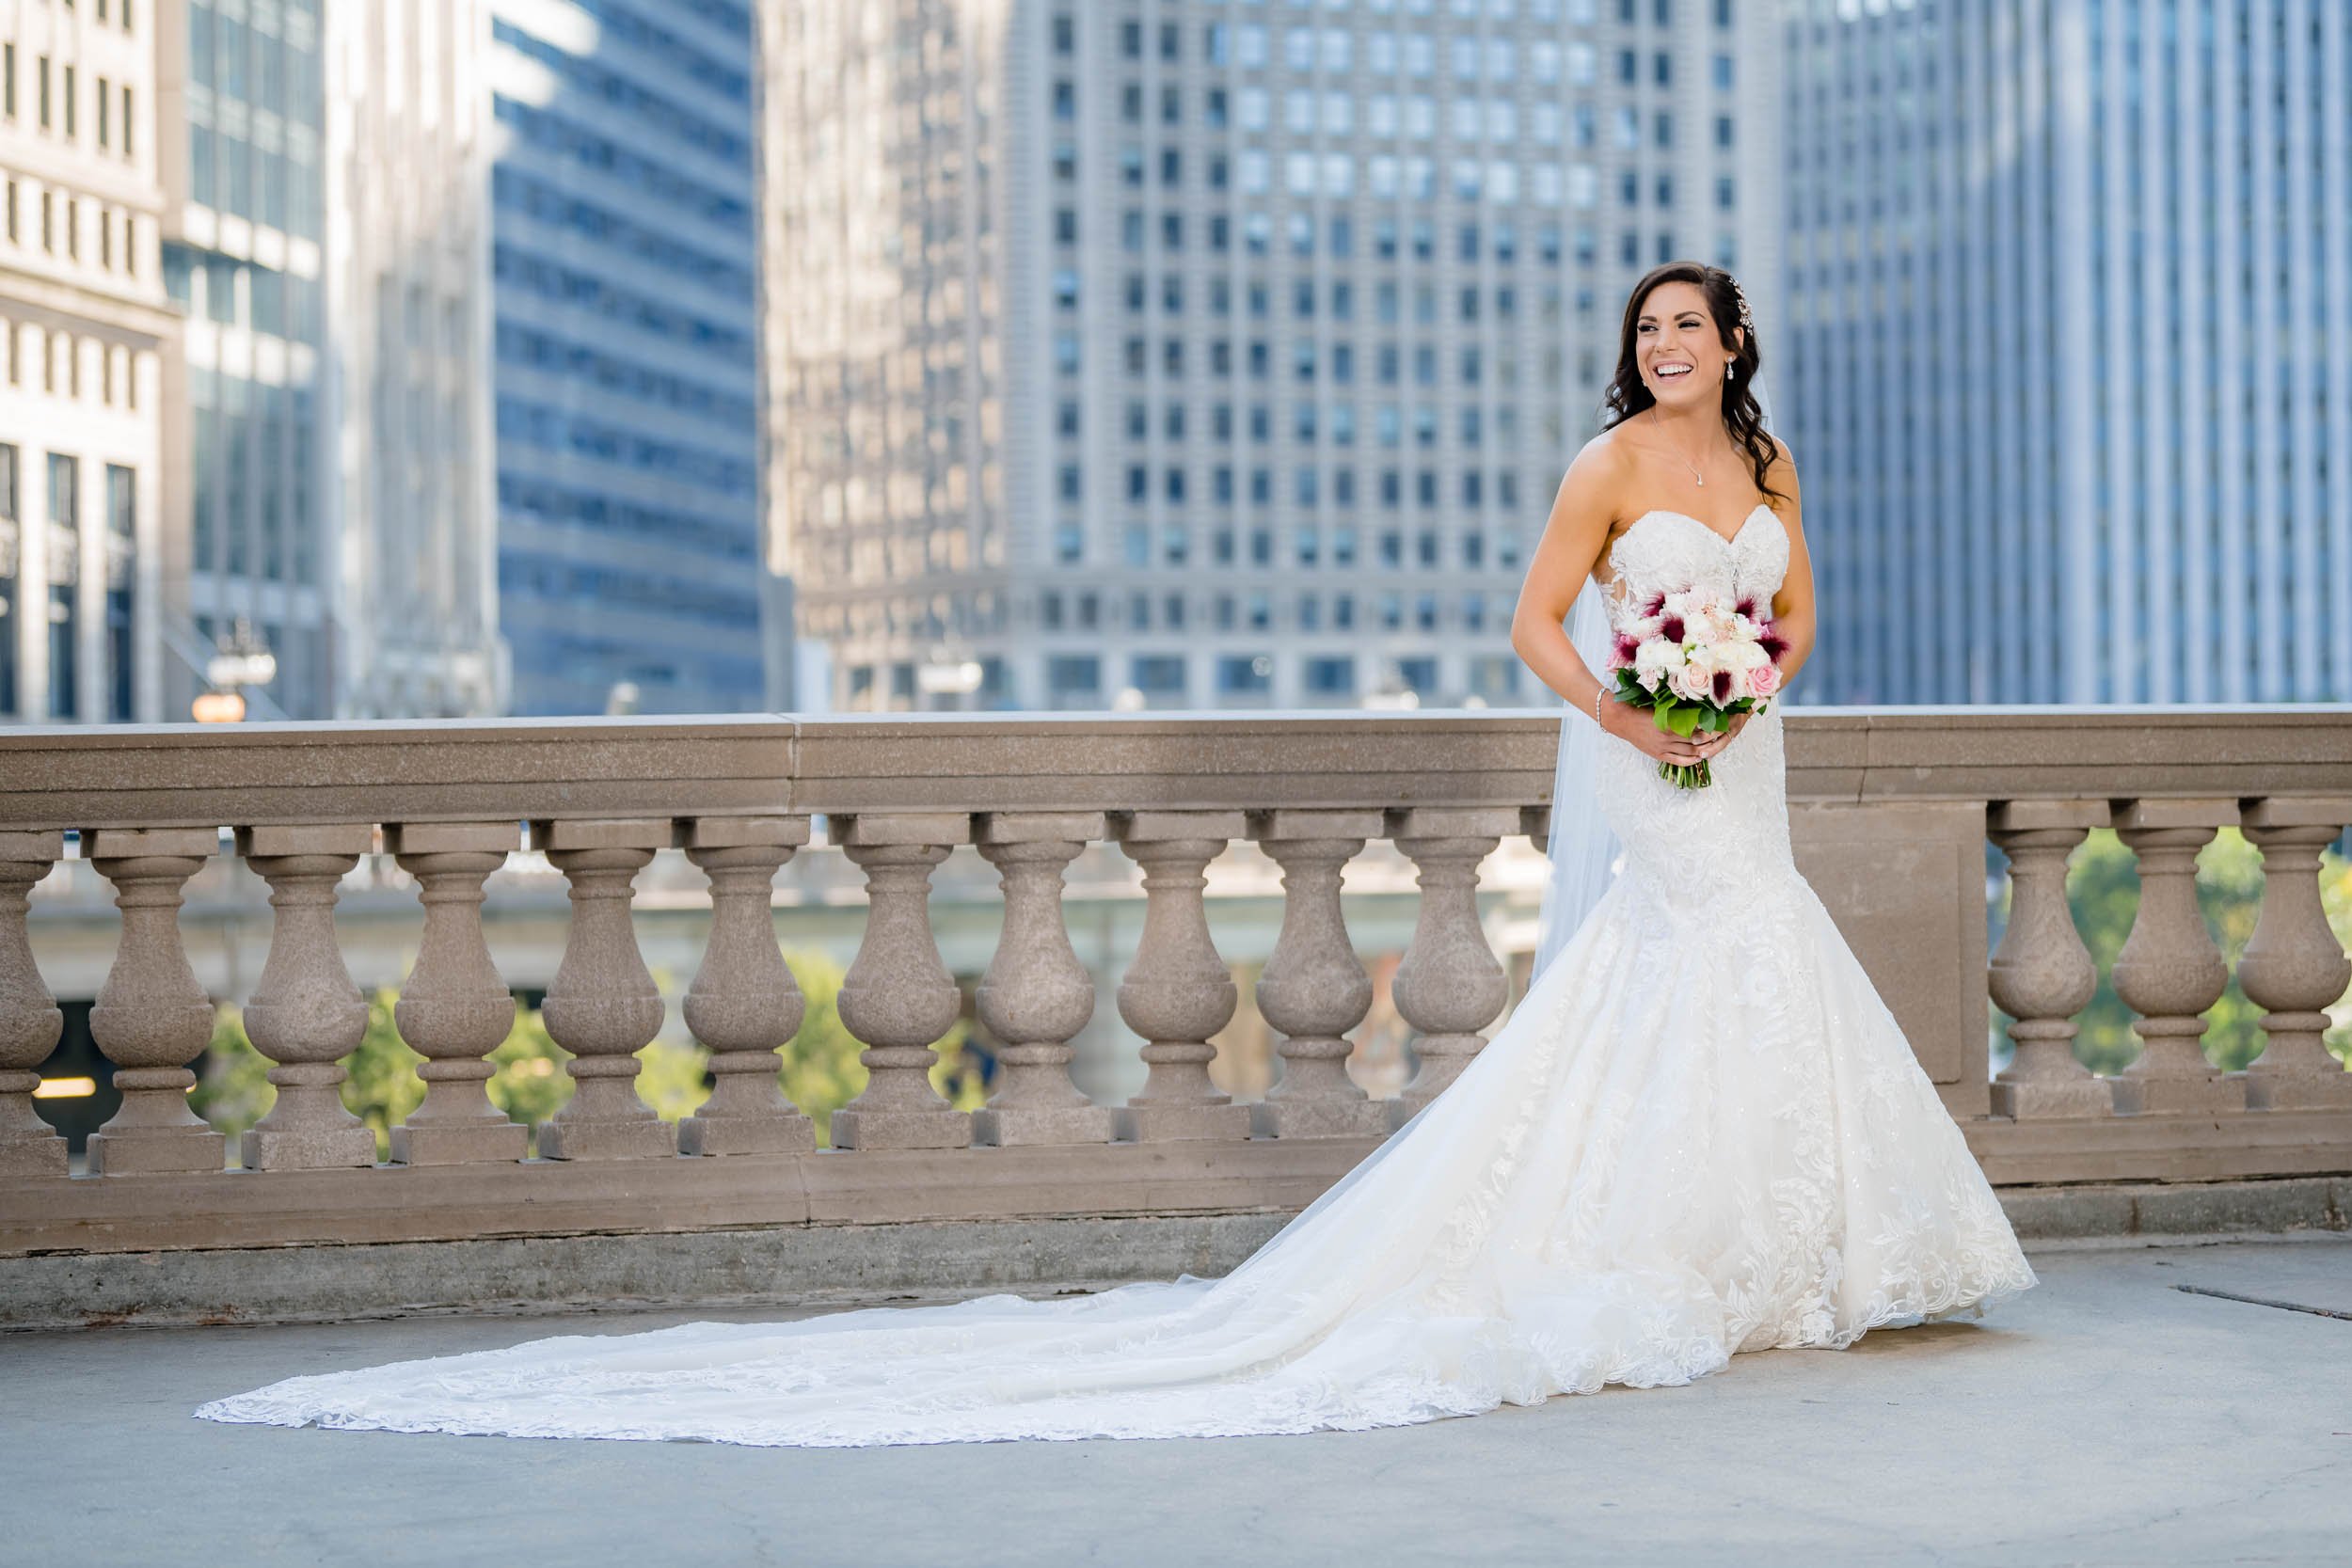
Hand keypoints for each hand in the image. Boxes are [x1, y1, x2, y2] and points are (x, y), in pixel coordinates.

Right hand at [1603, 701, 1744, 766]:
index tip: (1720, 722)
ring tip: (1714, 746)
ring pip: (1690, 752)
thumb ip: (1678, 710)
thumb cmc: (1642, 709)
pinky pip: (1678, 761)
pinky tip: (1699, 757)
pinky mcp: (1658, 755)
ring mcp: (1663, 748)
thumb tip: (1698, 709)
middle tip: (1722, 734)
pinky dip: (1691, 760)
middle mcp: (1668, 738)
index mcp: (1670, 723)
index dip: (1711, 727)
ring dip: (1704, 750)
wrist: (1622, 720)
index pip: (1697, 728)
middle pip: (1696, 741)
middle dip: (1711, 739)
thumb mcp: (1662, 707)